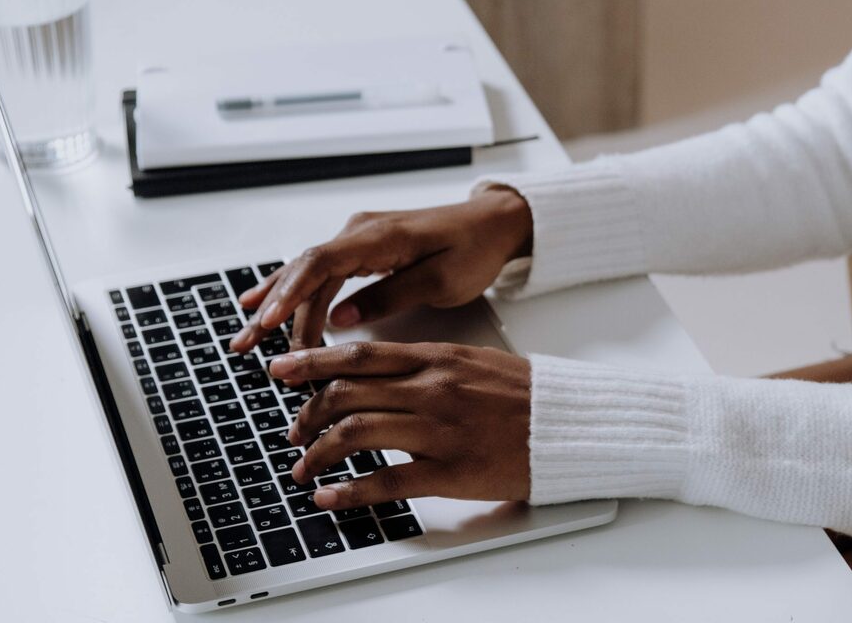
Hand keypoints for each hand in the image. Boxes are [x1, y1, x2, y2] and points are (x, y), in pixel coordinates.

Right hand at [229, 188, 531, 352]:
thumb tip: (340, 318)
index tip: (268, 322)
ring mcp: (357, 238)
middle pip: (305, 272)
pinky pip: (317, 271)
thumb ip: (390, 296)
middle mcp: (360, 232)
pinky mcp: (360, 248)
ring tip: (245, 338)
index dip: (290, 294)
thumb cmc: (474, 249)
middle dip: (274, 311)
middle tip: (248, 346)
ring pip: (306, 273)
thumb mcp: (442, 280)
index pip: (321, 263)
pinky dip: (289, 290)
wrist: (492, 224)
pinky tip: (259, 304)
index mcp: (380, 236)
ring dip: (276, 306)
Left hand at [268, 342, 530, 508]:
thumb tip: (381, 373)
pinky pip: (386, 481)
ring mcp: (438, 430)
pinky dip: (349, 492)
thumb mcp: (471, 362)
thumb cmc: (523, 396)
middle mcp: (431, 389)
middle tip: (293, 430)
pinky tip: (330, 497)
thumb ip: (425, 365)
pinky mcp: (450, 471)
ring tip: (304, 467)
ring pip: (356, 434)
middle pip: (347, 393)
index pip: (359, 355)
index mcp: (436, 359)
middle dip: (308, 413)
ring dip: (319, 453)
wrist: (569, 424)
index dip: (312, 362)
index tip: (282, 369)